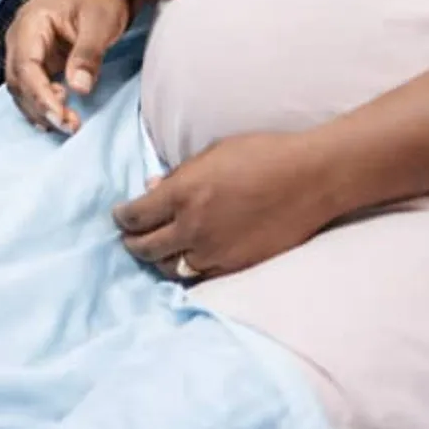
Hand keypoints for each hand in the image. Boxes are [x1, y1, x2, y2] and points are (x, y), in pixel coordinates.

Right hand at [3, 0, 129, 133]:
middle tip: (70, 126)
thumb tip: (78, 88)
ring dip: (41, 109)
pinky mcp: (38, 58)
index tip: (61, 117)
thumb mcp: (101, 21)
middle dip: (41, 107)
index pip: (26, 67)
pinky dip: (42, 103)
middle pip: (19, 81)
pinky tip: (59, 116)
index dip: (40, 96)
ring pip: (22, 88)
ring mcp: (27, 47)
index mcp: (31, 21)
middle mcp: (21, 35)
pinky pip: (32, 86)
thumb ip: (88, 54)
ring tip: (70, 124)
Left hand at [114, 132, 332, 281]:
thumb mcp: (215, 153)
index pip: (136, 215)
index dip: (122, 218)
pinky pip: (199, 275)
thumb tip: (152, 189)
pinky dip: (188, 268)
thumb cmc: (263, 154)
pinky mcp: (235, 267)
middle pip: (146, 248)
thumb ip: (180, 174)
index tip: (119, 216)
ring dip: (158, 259)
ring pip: (170, 267)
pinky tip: (186, 260)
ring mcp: (214, 251)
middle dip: (132, 243)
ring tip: (156, 252)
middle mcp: (193, 227)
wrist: (309, 179)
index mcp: (184, 193)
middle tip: (128, 238)